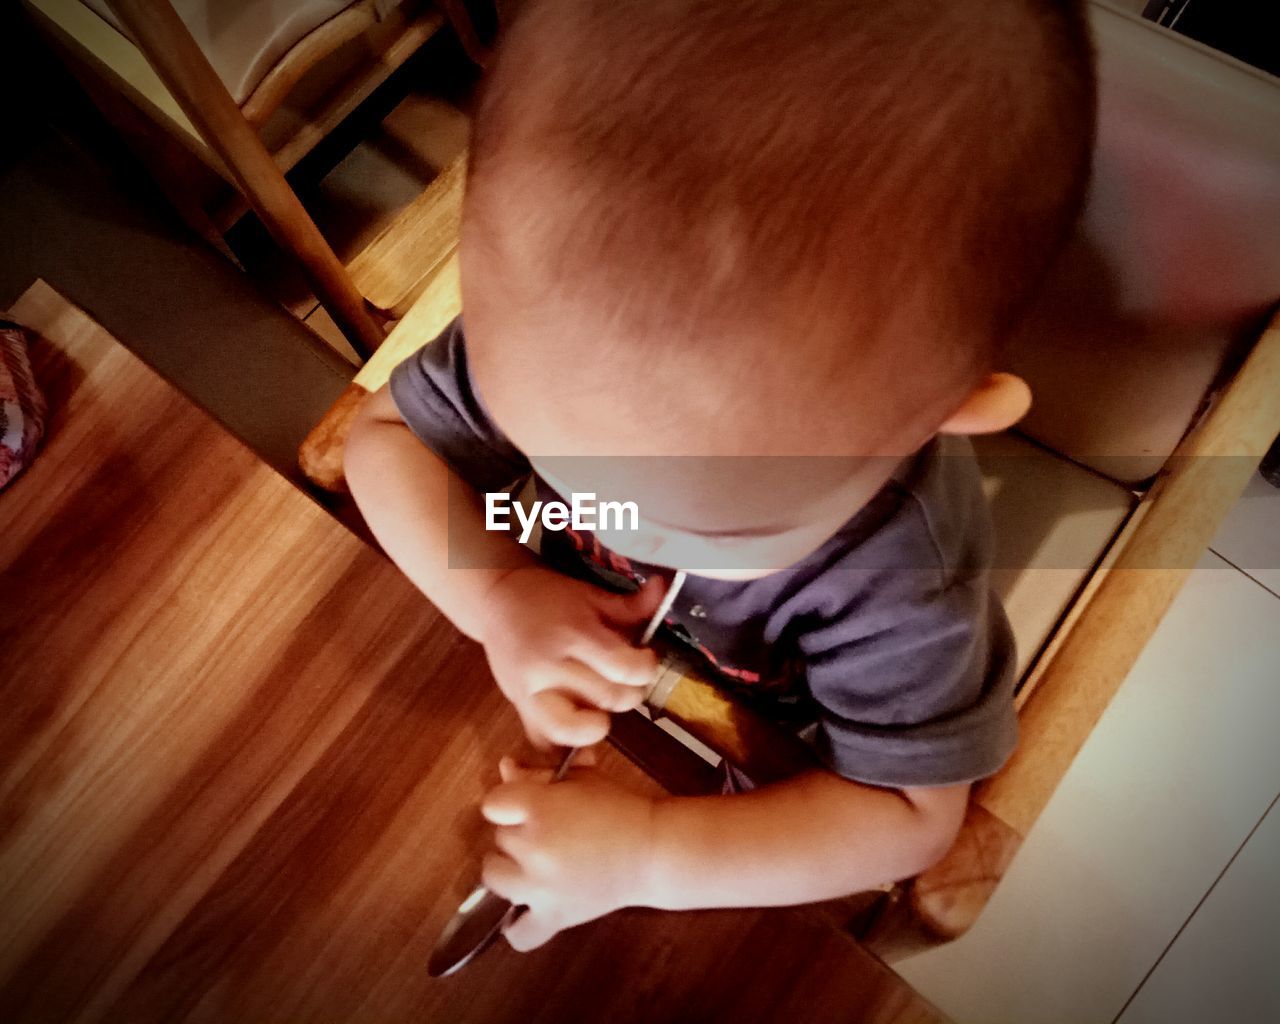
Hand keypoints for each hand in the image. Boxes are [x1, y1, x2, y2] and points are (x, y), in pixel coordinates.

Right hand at [478, 567, 664, 747]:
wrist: (496, 602)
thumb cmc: (548, 598)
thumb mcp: (590, 595)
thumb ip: (630, 605)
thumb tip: (663, 591)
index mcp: (573, 635)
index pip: (623, 669)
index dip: (646, 668)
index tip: (644, 659)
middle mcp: (550, 667)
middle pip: (609, 700)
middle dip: (629, 693)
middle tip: (625, 680)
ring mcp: (530, 692)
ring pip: (574, 730)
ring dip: (598, 723)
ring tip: (601, 706)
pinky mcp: (518, 708)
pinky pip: (544, 741)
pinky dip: (564, 741)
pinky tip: (577, 721)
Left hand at [481, 756, 657, 950]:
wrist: (652, 849)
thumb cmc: (618, 808)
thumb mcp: (580, 779)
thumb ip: (537, 772)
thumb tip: (505, 767)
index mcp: (540, 807)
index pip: (493, 804)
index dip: (509, 803)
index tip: (527, 805)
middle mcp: (534, 847)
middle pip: (499, 837)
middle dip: (518, 831)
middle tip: (548, 832)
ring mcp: (541, 887)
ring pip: (494, 876)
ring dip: (510, 868)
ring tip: (534, 863)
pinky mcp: (556, 917)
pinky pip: (519, 933)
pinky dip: (517, 924)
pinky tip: (527, 907)